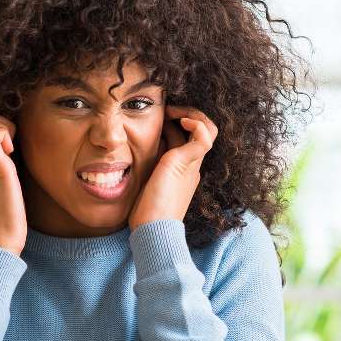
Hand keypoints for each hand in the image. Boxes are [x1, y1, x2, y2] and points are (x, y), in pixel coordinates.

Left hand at [128, 106, 217, 231]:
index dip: (178, 125)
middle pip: (203, 132)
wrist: (154, 231)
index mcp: (183, 172)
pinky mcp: (187, 163)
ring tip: (173, 111)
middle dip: (187, 114)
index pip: (189, 141)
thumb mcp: (146, 185)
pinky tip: (180, 120)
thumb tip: (132, 155)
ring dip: (191, 113)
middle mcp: (192, 167)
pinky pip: (204, 136)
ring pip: (208, 130)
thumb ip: (146, 169)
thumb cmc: (145, 214)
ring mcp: (192, 165)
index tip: (161, 120)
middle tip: (167, 109)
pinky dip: (195, 122)